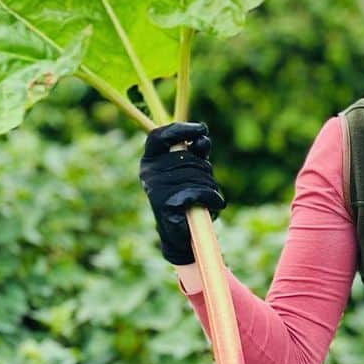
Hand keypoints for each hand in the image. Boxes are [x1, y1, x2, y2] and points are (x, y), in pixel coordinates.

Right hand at [139, 121, 225, 265]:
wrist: (181, 233)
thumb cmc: (187, 197)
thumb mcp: (192, 170)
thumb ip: (197, 152)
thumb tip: (202, 138)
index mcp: (151, 160)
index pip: (159, 136)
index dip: (181, 130)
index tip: (202, 129)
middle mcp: (148, 172)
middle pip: (187, 157)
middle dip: (205, 168)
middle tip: (207, 182)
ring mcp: (155, 188)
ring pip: (196, 175)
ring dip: (210, 186)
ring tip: (208, 197)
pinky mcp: (165, 204)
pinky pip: (198, 192)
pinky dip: (212, 198)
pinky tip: (214, 204)